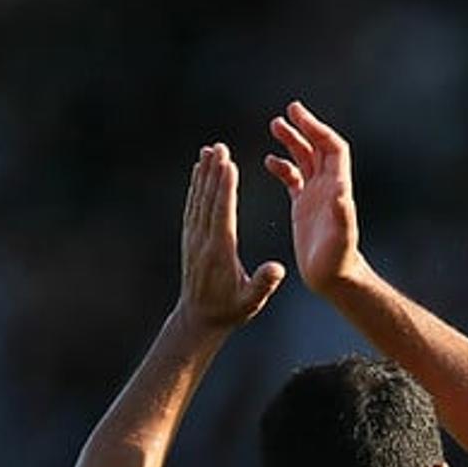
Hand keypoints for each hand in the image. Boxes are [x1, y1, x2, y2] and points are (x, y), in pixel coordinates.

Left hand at [178, 143, 285, 331]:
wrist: (199, 320)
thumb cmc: (230, 310)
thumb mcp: (251, 301)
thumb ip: (264, 283)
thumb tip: (277, 269)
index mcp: (220, 252)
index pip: (222, 213)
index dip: (225, 187)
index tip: (229, 164)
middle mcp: (203, 241)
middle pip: (208, 200)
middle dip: (214, 171)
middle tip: (219, 146)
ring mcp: (193, 239)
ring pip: (198, 199)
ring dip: (204, 174)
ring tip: (209, 150)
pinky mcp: (190, 239)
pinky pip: (193, 207)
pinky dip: (196, 187)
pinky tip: (199, 172)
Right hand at [265, 101, 363, 293]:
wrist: (333, 277)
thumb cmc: (338, 261)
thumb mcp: (341, 239)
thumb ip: (342, 216)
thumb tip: (342, 193)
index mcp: (337, 188)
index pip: (332, 148)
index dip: (317, 129)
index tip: (299, 116)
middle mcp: (328, 187)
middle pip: (318, 147)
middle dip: (304, 127)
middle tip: (287, 111)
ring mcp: (315, 195)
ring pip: (304, 158)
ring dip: (292, 141)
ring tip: (275, 126)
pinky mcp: (303, 206)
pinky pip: (293, 178)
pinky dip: (282, 166)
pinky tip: (268, 160)